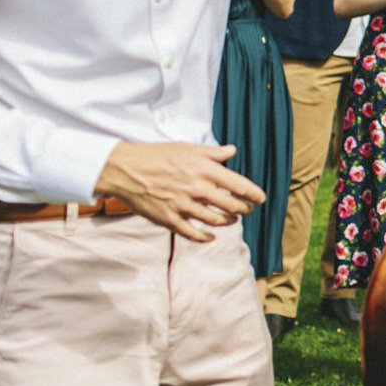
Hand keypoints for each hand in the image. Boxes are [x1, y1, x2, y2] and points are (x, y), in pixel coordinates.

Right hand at [95, 141, 265, 241]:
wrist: (124, 169)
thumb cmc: (157, 155)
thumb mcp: (187, 148)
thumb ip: (212, 153)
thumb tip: (232, 150)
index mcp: (204, 170)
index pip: (239, 185)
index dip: (254, 194)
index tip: (261, 198)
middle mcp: (197, 189)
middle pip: (232, 205)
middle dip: (244, 209)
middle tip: (248, 210)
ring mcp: (183, 206)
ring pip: (216, 220)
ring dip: (228, 221)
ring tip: (233, 219)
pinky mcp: (169, 219)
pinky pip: (193, 234)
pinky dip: (205, 237)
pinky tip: (212, 236)